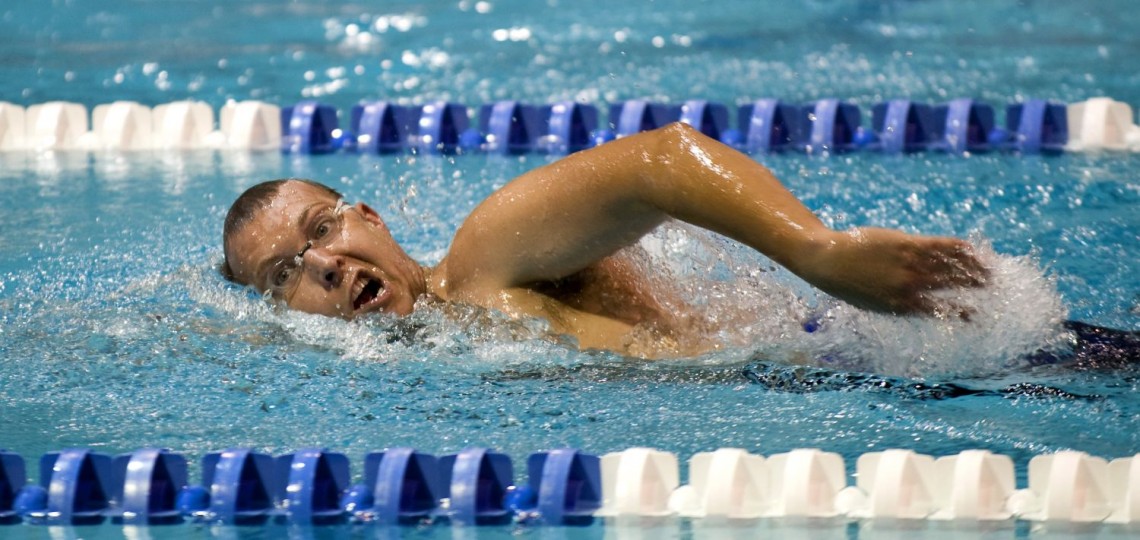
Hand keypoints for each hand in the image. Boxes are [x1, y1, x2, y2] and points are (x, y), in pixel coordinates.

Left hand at [799, 227, 988, 316]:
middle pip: (955, 286)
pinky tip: (973, 249)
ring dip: (976, 267)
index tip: (980, 315)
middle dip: (978, 286)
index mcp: (905, 307)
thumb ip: (902, 303)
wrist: (828, 262)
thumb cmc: (850, 285)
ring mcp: (910, 264)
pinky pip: (942, 246)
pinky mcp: (907, 244)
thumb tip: (922, 306)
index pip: (944, 311)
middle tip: (995, 286)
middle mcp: (911, 287)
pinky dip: (961, 248)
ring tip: (990, 269)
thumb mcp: (877, 303)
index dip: (965, 313)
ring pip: (953, 265)